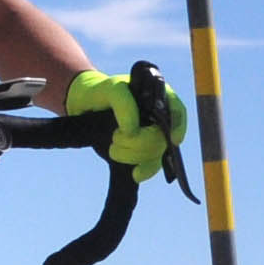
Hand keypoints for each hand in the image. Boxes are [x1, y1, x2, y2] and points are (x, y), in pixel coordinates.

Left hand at [64, 65, 184, 181]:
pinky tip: (135, 174)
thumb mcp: (111, 90)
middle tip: (116, 138)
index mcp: (157, 96)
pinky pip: (151, 164)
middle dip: (142, 142)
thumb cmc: (102, 91)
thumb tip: (133, 131)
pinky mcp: (141, 151)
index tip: (173, 140)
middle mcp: (158, 117)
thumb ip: (123, 104)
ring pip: (157, 152)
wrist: (85, 106)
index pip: (177, 111)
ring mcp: (151, 135)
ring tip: (113, 150)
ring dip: (137, 156)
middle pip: (163, 136)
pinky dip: (145, 170)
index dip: (178, 126)